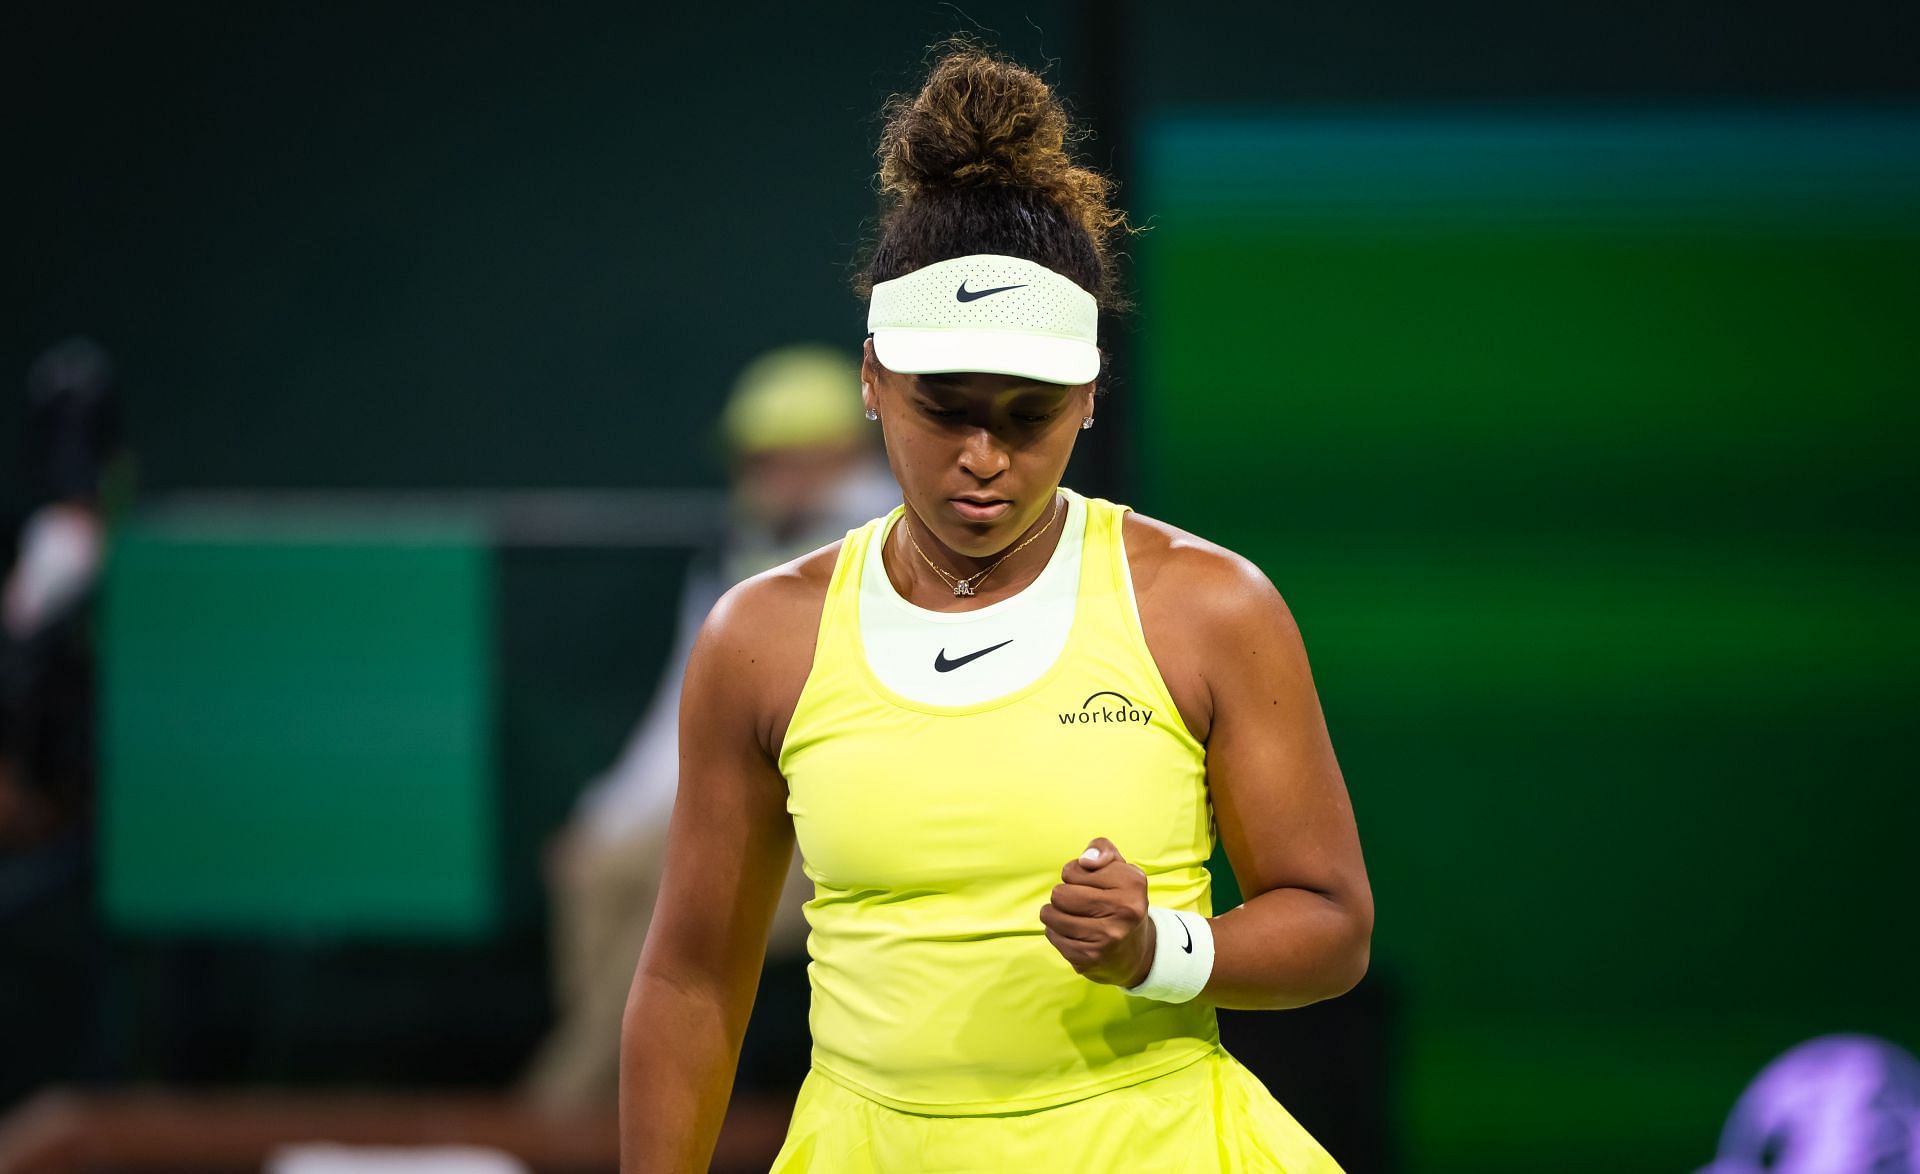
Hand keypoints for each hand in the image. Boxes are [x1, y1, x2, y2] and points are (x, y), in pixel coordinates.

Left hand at [1039, 837, 1154, 987]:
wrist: (1136, 951)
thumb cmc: (1120, 900)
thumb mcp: (1119, 868)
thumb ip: (1102, 849)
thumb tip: (1085, 860)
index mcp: (1132, 883)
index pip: (1072, 870)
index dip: (1075, 875)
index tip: (1090, 885)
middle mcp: (1124, 911)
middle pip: (1059, 894)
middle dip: (1062, 895)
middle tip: (1079, 902)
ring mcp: (1108, 937)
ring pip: (1051, 915)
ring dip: (1055, 914)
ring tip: (1073, 916)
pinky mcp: (1091, 958)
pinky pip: (1053, 936)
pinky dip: (1057, 933)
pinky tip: (1074, 934)